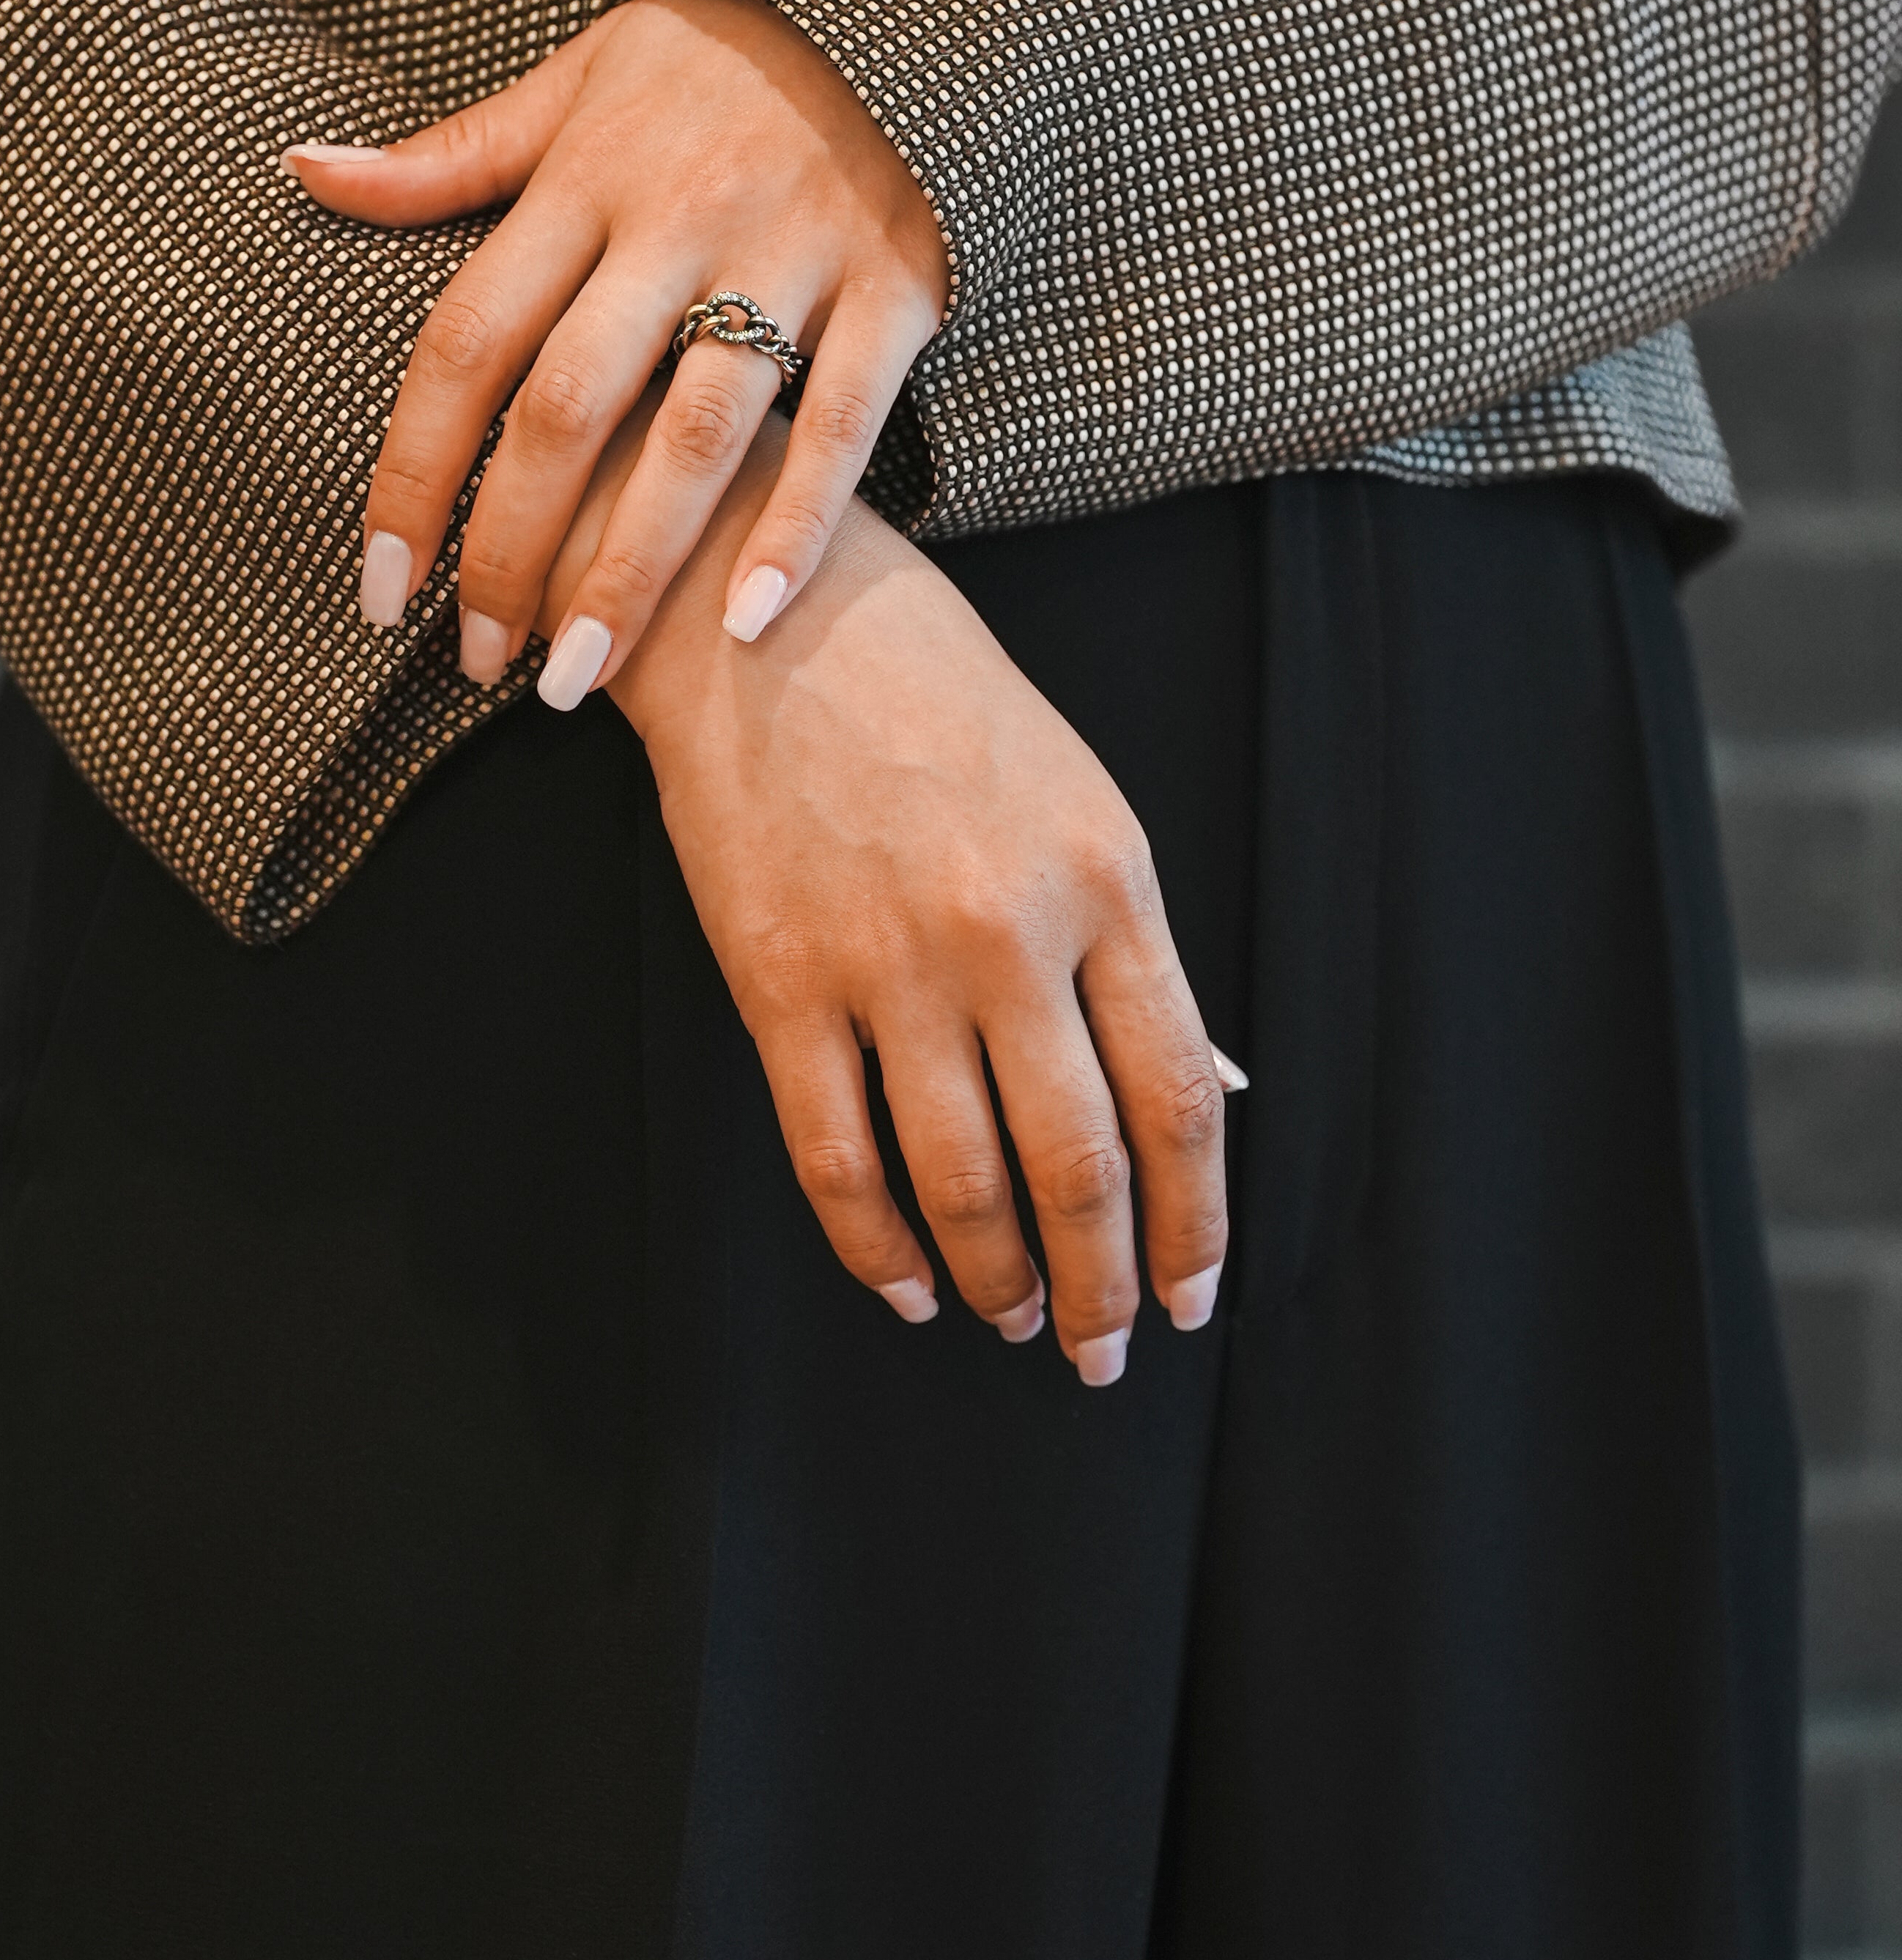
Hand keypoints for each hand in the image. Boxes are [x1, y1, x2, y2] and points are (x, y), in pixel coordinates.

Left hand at [284, 0, 948, 696]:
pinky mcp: (891, 291)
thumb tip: (303, 170)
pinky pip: (840, 428)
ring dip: (634, 567)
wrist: (885, 3)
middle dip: (511, 546)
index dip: (413, 472)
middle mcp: (678, 224)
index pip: (467, 343)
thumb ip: (447, 159)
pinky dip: (794, 527)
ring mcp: (790, 259)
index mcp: (584, 181)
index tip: (380, 588)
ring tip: (580, 672)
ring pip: (696, 437)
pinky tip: (747, 621)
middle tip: (479, 658)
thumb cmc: (703, 64)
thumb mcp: (569, 83)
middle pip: (569, 408)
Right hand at [563, 419, 1239, 1385]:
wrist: (763, 611)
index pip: (1178, 1097)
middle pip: (1079, 1161)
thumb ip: (1129, 947)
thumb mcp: (1077, 794)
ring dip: (1000, 1278)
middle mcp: (1009, 933)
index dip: (1194, 1222)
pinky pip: (837, 1157)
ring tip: (1015, 1320)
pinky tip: (910, 1284)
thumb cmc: (935, 693)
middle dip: (1103, 1281)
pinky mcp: (781, 983)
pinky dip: (879, 1246)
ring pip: (962, 1179)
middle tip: (1102, 1349)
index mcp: (1107, 878)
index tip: (1191, 1295)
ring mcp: (890, 963)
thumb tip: (1196, 1088)